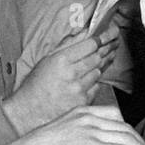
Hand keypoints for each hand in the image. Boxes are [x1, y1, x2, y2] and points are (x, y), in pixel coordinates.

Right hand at [0, 105, 144, 144]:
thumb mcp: (61, 128)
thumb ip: (76, 130)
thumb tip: (85, 142)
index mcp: (81, 111)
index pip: (113, 114)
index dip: (127, 127)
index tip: (132, 137)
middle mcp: (89, 118)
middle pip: (123, 126)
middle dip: (137, 140)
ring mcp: (92, 131)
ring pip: (126, 138)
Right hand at [2, 19, 116, 132]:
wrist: (30, 111)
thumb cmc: (37, 84)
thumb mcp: (47, 59)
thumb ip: (67, 45)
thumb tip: (83, 32)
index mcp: (61, 60)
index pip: (90, 45)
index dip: (101, 39)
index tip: (106, 36)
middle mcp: (72, 74)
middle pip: (98, 57)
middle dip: (106, 49)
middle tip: (114, 43)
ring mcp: (79, 89)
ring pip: (99, 72)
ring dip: (100, 66)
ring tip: (104, 58)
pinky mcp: (83, 102)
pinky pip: (97, 87)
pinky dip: (95, 82)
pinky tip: (90, 78)